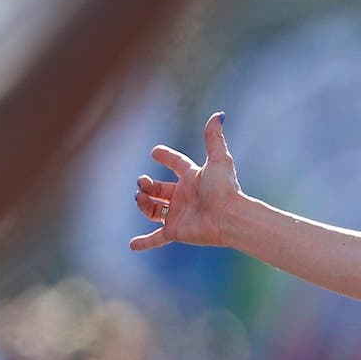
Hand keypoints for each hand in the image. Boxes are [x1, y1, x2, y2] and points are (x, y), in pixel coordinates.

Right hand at [132, 112, 242, 250]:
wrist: (228, 217)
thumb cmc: (224, 188)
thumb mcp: (218, 160)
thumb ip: (214, 138)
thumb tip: (220, 114)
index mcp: (192, 178)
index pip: (177, 164)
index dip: (166, 157)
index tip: (155, 152)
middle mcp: (184, 196)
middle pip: (159, 189)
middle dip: (147, 185)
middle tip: (143, 182)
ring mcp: (178, 214)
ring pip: (153, 210)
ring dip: (143, 204)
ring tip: (141, 198)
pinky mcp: (176, 231)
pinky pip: (157, 238)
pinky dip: (145, 242)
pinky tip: (132, 245)